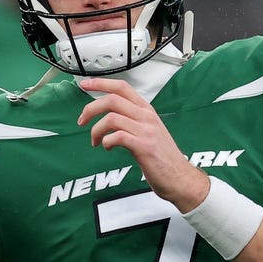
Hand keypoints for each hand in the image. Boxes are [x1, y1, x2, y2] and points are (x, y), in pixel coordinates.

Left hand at [77, 77, 208, 211]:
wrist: (180, 178)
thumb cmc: (163, 158)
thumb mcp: (150, 132)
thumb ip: (133, 122)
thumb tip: (110, 118)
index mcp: (147, 111)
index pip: (122, 87)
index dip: (101, 83)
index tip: (84, 85)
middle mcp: (146, 117)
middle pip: (112, 100)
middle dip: (90, 108)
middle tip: (81, 121)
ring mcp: (146, 131)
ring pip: (111, 118)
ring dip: (96, 130)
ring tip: (96, 141)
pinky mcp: (144, 147)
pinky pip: (117, 137)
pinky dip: (106, 141)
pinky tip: (108, 148)